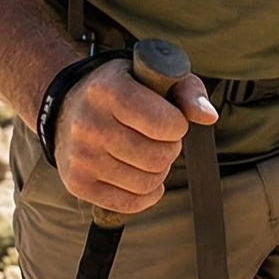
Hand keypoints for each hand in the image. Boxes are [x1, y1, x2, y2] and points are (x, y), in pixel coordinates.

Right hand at [53, 59, 218, 214]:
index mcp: (108, 90)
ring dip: (159, 172)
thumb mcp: (153, 75)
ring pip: (146, 183)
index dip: (178, 125)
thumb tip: (209, 117)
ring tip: (149, 154)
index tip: (171, 119)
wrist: (69, 106)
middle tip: (161, 139)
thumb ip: (186, 90)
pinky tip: (142, 176)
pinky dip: (146, 194)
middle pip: (157, 157)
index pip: (164, 124)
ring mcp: (80, 156)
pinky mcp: (77, 183)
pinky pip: (129, 203)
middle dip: (170, 149)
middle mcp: (88, 123)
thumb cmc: (123, 88)